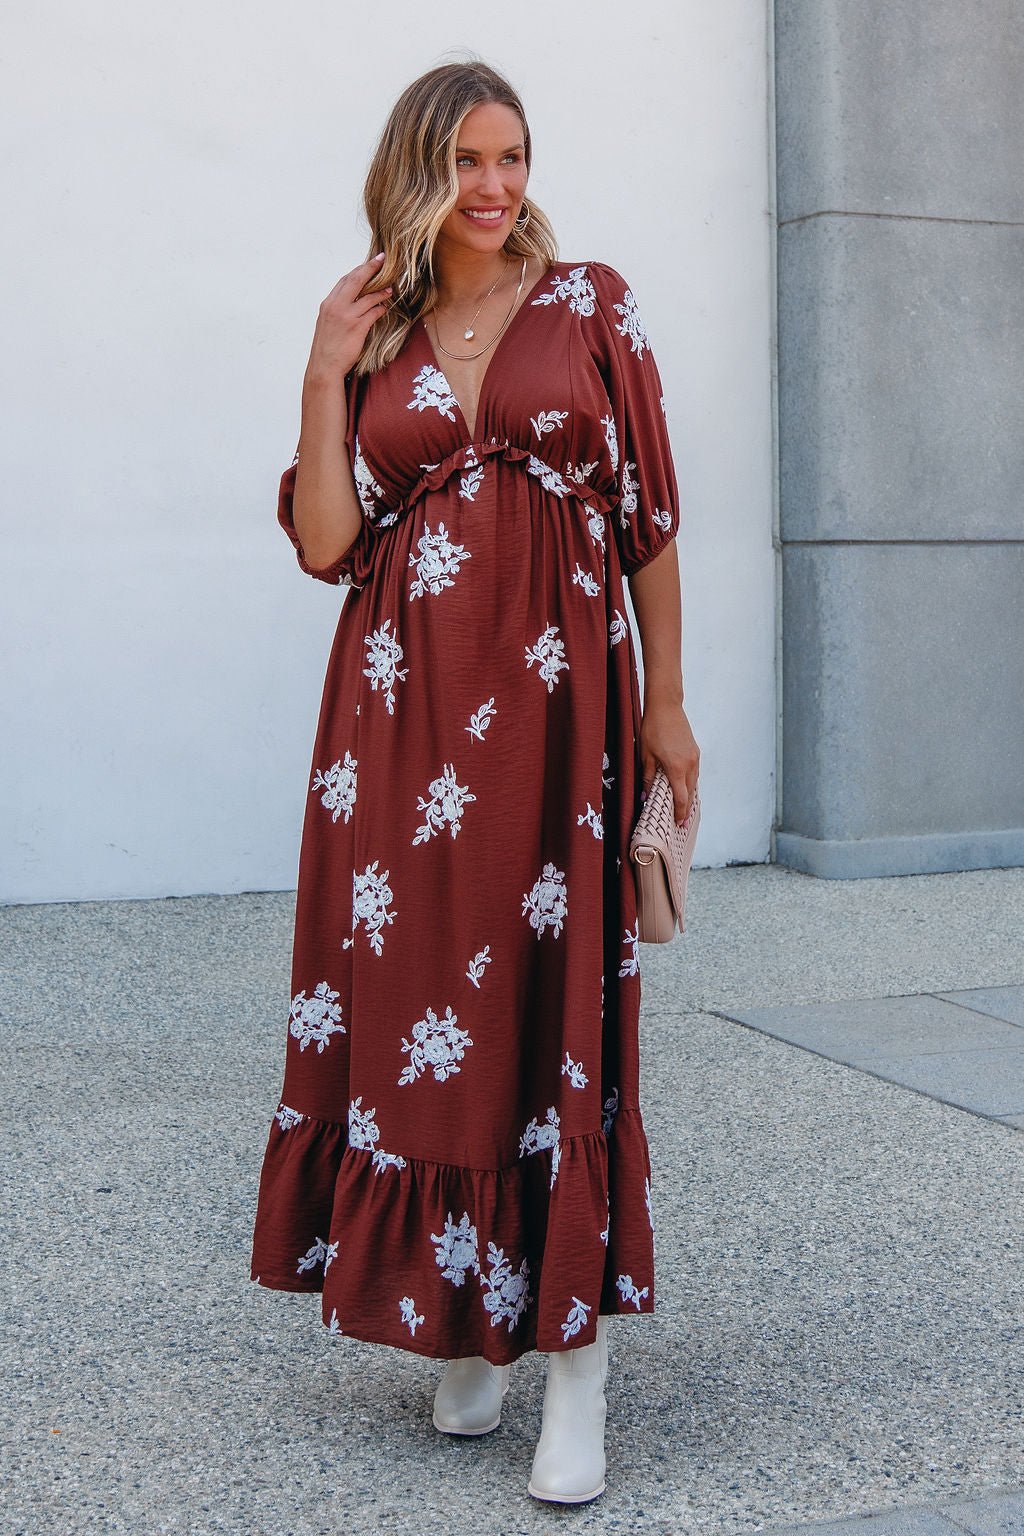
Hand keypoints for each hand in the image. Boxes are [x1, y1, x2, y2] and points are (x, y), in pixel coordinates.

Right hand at [305, 253, 392, 383]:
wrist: (324, 366)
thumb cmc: (327, 348)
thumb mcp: (327, 323)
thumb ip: (337, 310)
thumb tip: (351, 301)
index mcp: (328, 304)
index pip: (345, 280)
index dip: (359, 270)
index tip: (369, 262)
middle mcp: (336, 306)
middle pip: (356, 280)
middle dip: (370, 268)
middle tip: (382, 260)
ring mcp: (347, 316)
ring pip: (368, 296)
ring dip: (381, 291)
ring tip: (390, 288)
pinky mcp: (357, 327)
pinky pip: (374, 312)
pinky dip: (381, 308)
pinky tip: (385, 307)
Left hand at [639, 698, 699, 824]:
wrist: (666, 706)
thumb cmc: (653, 728)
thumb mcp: (645, 755)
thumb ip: (647, 777)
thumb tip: (645, 796)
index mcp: (676, 767)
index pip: (681, 797)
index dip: (679, 812)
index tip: (677, 823)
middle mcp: (689, 764)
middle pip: (690, 793)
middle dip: (686, 809)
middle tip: (681, 824)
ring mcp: (694, 757)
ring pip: (694, 783)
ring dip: (689, 797)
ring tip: (684, 810)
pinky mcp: (695, 751)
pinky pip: (694, 773)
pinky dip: (690, 784)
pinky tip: (685, 789)